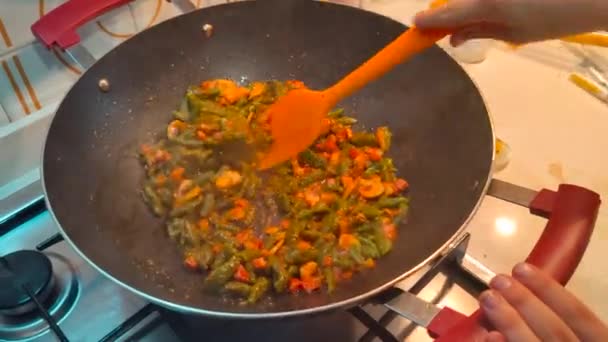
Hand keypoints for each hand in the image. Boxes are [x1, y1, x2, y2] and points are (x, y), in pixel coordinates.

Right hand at [414, 0, 607, 45]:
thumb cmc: (553, 20)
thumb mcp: (514, 34)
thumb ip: (478, 32)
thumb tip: (453, 37)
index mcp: (484, 4)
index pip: (447, 14)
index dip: (429, 21)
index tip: (414, 25)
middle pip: (458, 1)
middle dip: (452, 13)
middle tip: (453, 30)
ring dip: (469, 7)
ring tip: (482, 22)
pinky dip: (483, 3)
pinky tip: (501, 9)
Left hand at [479, 262, 607, 341]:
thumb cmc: (567, 339)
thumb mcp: (577, 333)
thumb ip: (560, 319)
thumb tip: (525, 289)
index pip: (580, 315)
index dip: (550, 290)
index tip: (522, 268)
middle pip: (557, 332)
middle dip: (525, 303)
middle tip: (498, 280)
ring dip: (510, 322)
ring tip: (488, 298)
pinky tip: (489, 335)